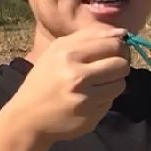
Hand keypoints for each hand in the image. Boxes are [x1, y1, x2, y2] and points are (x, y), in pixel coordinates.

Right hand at [12, 29, 130, 142]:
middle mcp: (76, 76)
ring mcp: (85, 98)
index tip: (113, 51)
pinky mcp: (91, 117)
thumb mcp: (57, 51)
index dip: (118, 47)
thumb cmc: (44, 79)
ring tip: (97, 84)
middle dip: (119, 65)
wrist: (27, 118)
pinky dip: (104, 98)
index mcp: (67, 54)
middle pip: (121, 64)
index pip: (112, 43)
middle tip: (109, 68)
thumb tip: (122, 32)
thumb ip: (89, 37)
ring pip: (120, 84)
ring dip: (113, 83)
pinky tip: (89, 99)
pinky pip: (111, 101)